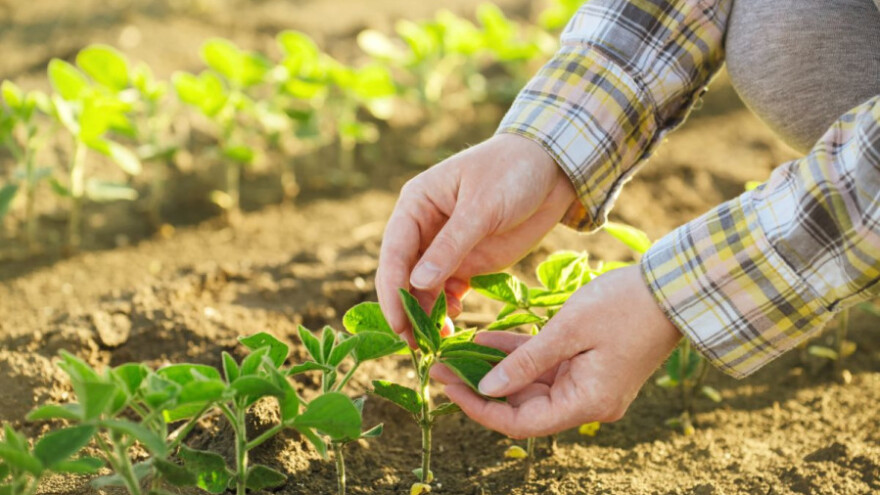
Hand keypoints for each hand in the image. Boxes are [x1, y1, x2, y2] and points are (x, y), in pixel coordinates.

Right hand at [376, 133, 575, 345]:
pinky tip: (455, 322)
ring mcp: (444, 247)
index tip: (398, 323)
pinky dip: (447, 309)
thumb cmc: (513, 172)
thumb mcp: (483, 207)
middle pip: (403, 275)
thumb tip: (416, 283)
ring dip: (426, 314)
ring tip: (438, 340)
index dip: (392, 290)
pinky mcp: (467, 261)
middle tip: (414, 345)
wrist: (554, 169)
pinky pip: (447, 291)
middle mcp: (423, 228)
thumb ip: (451, 245)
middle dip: (406, 309)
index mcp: (416, 205)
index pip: (394, 252)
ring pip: (423, 288)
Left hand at [431, 265, 681, 437]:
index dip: (481, 410)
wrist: (674, 288)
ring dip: (495, 370)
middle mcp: (587, 401)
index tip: (448, 388)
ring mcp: (588, 383)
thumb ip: (525, 361)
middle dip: (481, 388)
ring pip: (530, 384)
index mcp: (587, 403)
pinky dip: (517, 355)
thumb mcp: (568, 330)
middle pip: (523, 406)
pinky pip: (545, 366)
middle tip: (441, 367)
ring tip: (454, 354)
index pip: (522, 423)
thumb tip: (486, 388)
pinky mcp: (588, 364)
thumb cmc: (625, 306)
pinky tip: (484, 341)